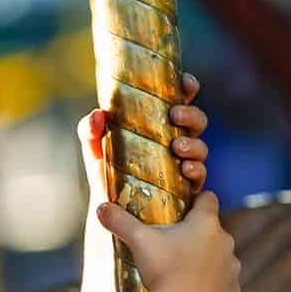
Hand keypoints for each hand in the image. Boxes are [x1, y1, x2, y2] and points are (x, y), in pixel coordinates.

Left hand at [77, 72, 208, 195]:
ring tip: (177, 146)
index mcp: (160, 123)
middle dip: (191, 114)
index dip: (188, 87)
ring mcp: (183, 163)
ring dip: (194, 144)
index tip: (186, 82)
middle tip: (174, 114)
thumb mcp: (94, 148)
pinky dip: (197, 170)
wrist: (110, 209)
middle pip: (197, 121)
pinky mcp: (186, 188)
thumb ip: (89, 130)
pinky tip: (186, 168)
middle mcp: (176, 140)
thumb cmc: (105, 171)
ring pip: (201, 148)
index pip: (180, 99)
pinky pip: (199, 177)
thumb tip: (98, 114)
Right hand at [96, 190, 240, 291]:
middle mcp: (225, 242)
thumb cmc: (161, 270)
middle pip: (213, 231)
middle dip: (196, 236)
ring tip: (181, 274)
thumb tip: (101, 207)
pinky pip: (223, 285)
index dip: (197, 200)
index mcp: (206, 223)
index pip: (208, 199)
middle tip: (172, 247)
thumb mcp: (137, 240)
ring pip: (220, 258)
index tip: (185, 207)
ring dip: (206, 262)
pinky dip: (211, 287)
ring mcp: (232, 268)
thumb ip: (120, 221)